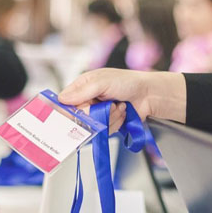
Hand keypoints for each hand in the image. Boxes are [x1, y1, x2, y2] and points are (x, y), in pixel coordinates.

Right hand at [58, 68, 187, 131]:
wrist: (149, 94)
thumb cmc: (127, 82)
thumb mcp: (102, 82)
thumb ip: (82, 91)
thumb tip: (62, 99)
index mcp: (82, 86)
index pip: (66, 101)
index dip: (70, 109)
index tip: (78, 112)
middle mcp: (87, 100)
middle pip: (79, 117)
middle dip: (95, 113)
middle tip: (106, 105)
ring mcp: (97, 113)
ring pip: (93, 126)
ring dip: (109, 117)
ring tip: (118, 106)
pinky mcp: (107, 124)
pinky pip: (104, 131)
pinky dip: (115, 123)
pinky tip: (122, 113)